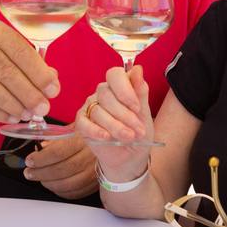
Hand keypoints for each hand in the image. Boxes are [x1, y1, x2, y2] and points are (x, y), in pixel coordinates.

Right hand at [0, 20, 59, 123]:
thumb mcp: (6, 49)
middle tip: (43, 108)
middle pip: (6, 71)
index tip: (53, 90)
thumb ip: (30, 62)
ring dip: (13, 105)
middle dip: (28, 93)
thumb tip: (51, 81)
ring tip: (28, 115)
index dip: (38, 73)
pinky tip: (11, 118)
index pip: (20, 51)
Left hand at [23, 135, 97, 198]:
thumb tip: (40, 149)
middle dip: (41, 173)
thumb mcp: (72, 128)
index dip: (41, 159)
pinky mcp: (97, 183)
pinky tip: (53, 185)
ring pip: (69, 184)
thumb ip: (55, 139)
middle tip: (29, 173)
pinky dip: (62, 192)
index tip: (30, 161)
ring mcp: (95, 171)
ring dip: (50, 184)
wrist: (111, 138)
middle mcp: (92, 156)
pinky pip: (77, 192)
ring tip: (40, 178)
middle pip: (62, 170)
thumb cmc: (89, 132)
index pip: (58, 152)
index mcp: (84, 138)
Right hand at [74, 65, 152, 181]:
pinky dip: (96, 130)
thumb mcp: (145, 114)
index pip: (115, 74)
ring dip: (115, 126)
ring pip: (98, 111)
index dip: (125, 90)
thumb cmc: (137, 132)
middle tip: (138, 130)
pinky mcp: (82, 123)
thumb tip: (138, 69)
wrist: (130, 157)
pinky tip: (107, 137)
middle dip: (125, 115)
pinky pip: (84, 123)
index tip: (137, 107)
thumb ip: (140, 91)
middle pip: (107, 95)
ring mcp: (90, 107)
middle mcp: (102, 93)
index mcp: (118, 86)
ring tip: (129, 137)